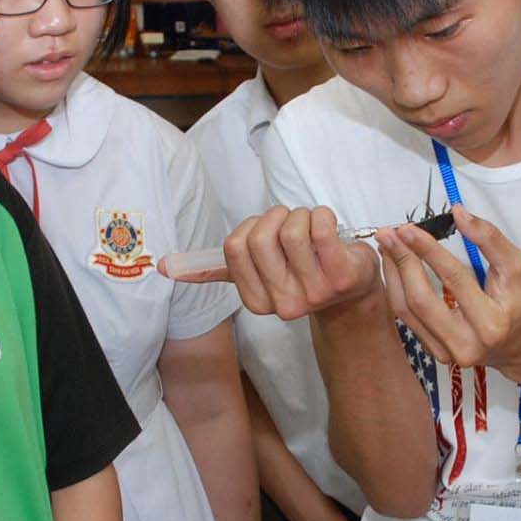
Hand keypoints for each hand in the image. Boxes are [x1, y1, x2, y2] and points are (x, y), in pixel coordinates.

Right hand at [221, 206, 381, 320]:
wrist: (352, 290)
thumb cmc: (303, 271)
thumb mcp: (261, 274)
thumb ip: (219, 270)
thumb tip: (167, 268)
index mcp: (258, 302)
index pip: (234, 247)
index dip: (251, 226)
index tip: (269, 231)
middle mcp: (284, 304)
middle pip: (259, 238)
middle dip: (276, 217)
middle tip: (291, 222)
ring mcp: (314, 294)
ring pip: (291, 232)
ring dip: (302, 215)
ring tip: (311, 225)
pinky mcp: (342, 277)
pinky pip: (321, 229)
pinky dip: (323, 215)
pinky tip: (330, 226)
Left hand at [377, 206, 520, 375]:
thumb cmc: (519, 302)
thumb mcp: (516, 266)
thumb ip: (490, 238)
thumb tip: (459, 212)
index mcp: (491, 324)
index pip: (454, 279)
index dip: (428, 250)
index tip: (409, 229)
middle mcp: (467, 345)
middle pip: (421, 300)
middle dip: (402, 261)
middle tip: (389, 234)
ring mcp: (448, 353)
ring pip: (407, 311)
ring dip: (393, 274)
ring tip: (387, 246)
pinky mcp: (435, 354)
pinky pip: (408, 320)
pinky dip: (397, 290)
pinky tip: (395, 267)